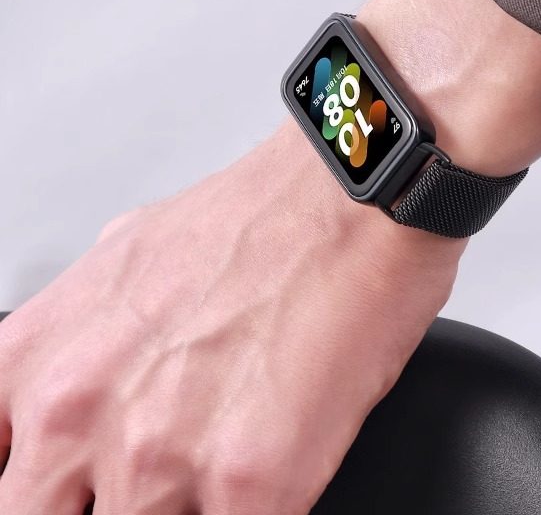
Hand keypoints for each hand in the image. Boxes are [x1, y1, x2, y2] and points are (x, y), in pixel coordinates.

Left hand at [0, 121, 462, 512]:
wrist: (354, 202)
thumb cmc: (264, 217)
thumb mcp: (127, 257)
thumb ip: (82, 336)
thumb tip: (87, 385)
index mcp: (41, 360)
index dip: (42, 486)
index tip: (77, 483)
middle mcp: (79, 414)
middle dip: (110, 499)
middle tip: (165, 468)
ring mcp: (159, 458)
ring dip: (185, 504)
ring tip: (225, 451)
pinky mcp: (250, 487)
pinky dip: (253, 506)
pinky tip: (275, 464)